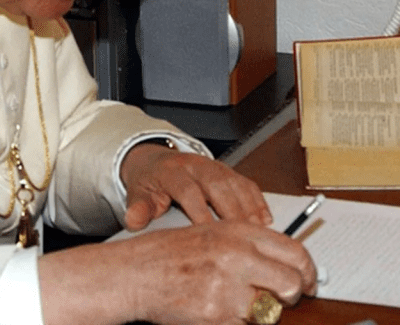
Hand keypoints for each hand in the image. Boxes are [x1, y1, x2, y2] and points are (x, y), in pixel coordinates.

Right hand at [39, 221, 318, 324]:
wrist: (134, 273)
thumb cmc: (170, 254)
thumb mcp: (212, 234)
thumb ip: (249, 244)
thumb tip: (287, 262)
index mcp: (237, 231)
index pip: (293, 251)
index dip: (307, 270)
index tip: (308, 281)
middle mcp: (235, 255)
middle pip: (289, 282)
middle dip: (291, 295)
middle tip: (283, 299)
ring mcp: (226, 286)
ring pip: (269, 310)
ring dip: (261, 312)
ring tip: (238, 303)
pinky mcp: (216, 313)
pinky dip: (238, 323)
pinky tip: (219, 311)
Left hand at [120, 143, 272, 230]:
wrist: (155, 161)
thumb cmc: (149, 182)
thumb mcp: (137, 194)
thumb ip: (137, 208)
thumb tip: (134, 220)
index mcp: (172, 171)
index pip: (188, 190)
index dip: (200, 212)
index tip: (209, 235)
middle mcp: (196, 165)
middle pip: (219, 186)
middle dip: (232, 211)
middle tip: (242, 238)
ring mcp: (215, 166)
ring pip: (236, 184)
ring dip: (249, 208)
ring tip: (258, 233)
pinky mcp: (228, 171)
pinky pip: (247, 183)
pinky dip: (257, 201)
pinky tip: (265, 221)